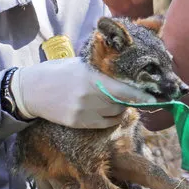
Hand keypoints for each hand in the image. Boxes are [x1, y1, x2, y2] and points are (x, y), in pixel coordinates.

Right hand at [10, 57, 155, 128]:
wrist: (31, 90)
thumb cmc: (58, 72)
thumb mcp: (80, 64)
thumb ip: (101, 68)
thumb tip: (127, 70)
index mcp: (92, 77)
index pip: (125, 89)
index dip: (143, 95)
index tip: (157, 98)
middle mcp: (90, 95)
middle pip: (122, 103)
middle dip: (132, 101)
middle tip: (139, 97)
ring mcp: (84, 111)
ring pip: (116, 114)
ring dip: (121, 109)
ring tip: (115, 101)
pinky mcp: (78, 123)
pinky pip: (105, 124)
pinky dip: (111, 119)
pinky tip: (108, 111)